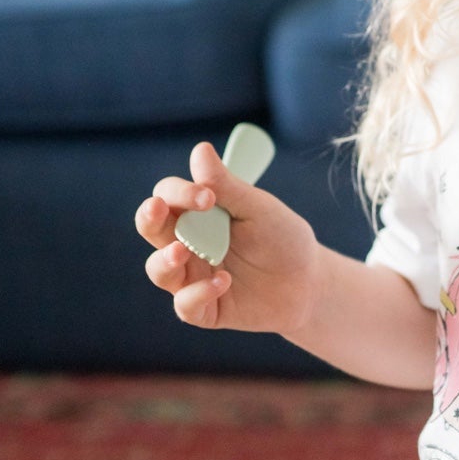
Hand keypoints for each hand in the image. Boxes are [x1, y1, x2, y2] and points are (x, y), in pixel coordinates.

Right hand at [135, 141, 320, 336]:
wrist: (309, 283)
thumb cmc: (281, 238)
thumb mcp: (258, 209)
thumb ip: (227, 185)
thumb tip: (200, 149)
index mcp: (196, 214)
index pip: (168, 196)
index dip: (178, 193)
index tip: (207, 196)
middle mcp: (186, 244)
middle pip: (151, 227)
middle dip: (149, 217)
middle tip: (158, 208)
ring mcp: (193, 277)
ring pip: (158, 270)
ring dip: (165, 260)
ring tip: (182, 252)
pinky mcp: (205, 309)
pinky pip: (185, 305)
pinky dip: (198, 294)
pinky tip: (224, 281)